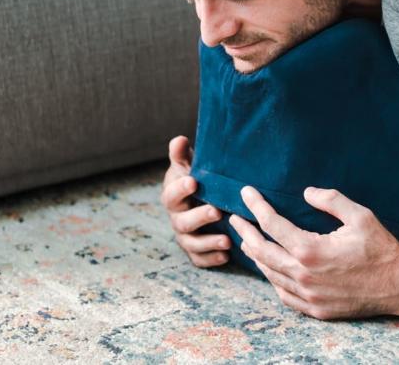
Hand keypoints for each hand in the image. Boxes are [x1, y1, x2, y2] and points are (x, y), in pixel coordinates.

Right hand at [159, 135, 230, 266]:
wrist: (203, 198)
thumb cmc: (197, 179)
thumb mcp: (189, 165)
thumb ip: (182, 154)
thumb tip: (179, 139)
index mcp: (173, 196)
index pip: (171, 194)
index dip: (180, 189)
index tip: (194, 181)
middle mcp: (177, 218)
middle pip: (183, 222)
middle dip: (199, 217)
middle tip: (216, 211)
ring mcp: (186, 236)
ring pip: (192, 243)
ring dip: (208, 242)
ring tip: (227, 240)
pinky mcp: (196, 251)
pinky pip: (199, 259)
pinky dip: (211, 259)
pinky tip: (226, 256)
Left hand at [228, 185, 398, 319]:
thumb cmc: (380, 248)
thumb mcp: (360, 216)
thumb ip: (331, 200)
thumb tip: (306, 192)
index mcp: (310, 249)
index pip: (272, 224)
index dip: (256, 206)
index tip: (246, 194)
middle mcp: (303, 275)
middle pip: (261, 251)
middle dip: (245, 232)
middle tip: (235, 219)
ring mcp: (308, 295)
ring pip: (269, 274)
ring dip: (256, 256)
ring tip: (248, 242)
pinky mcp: (315, 309)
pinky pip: (283, 295)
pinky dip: (272, 280)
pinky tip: (271, 270)